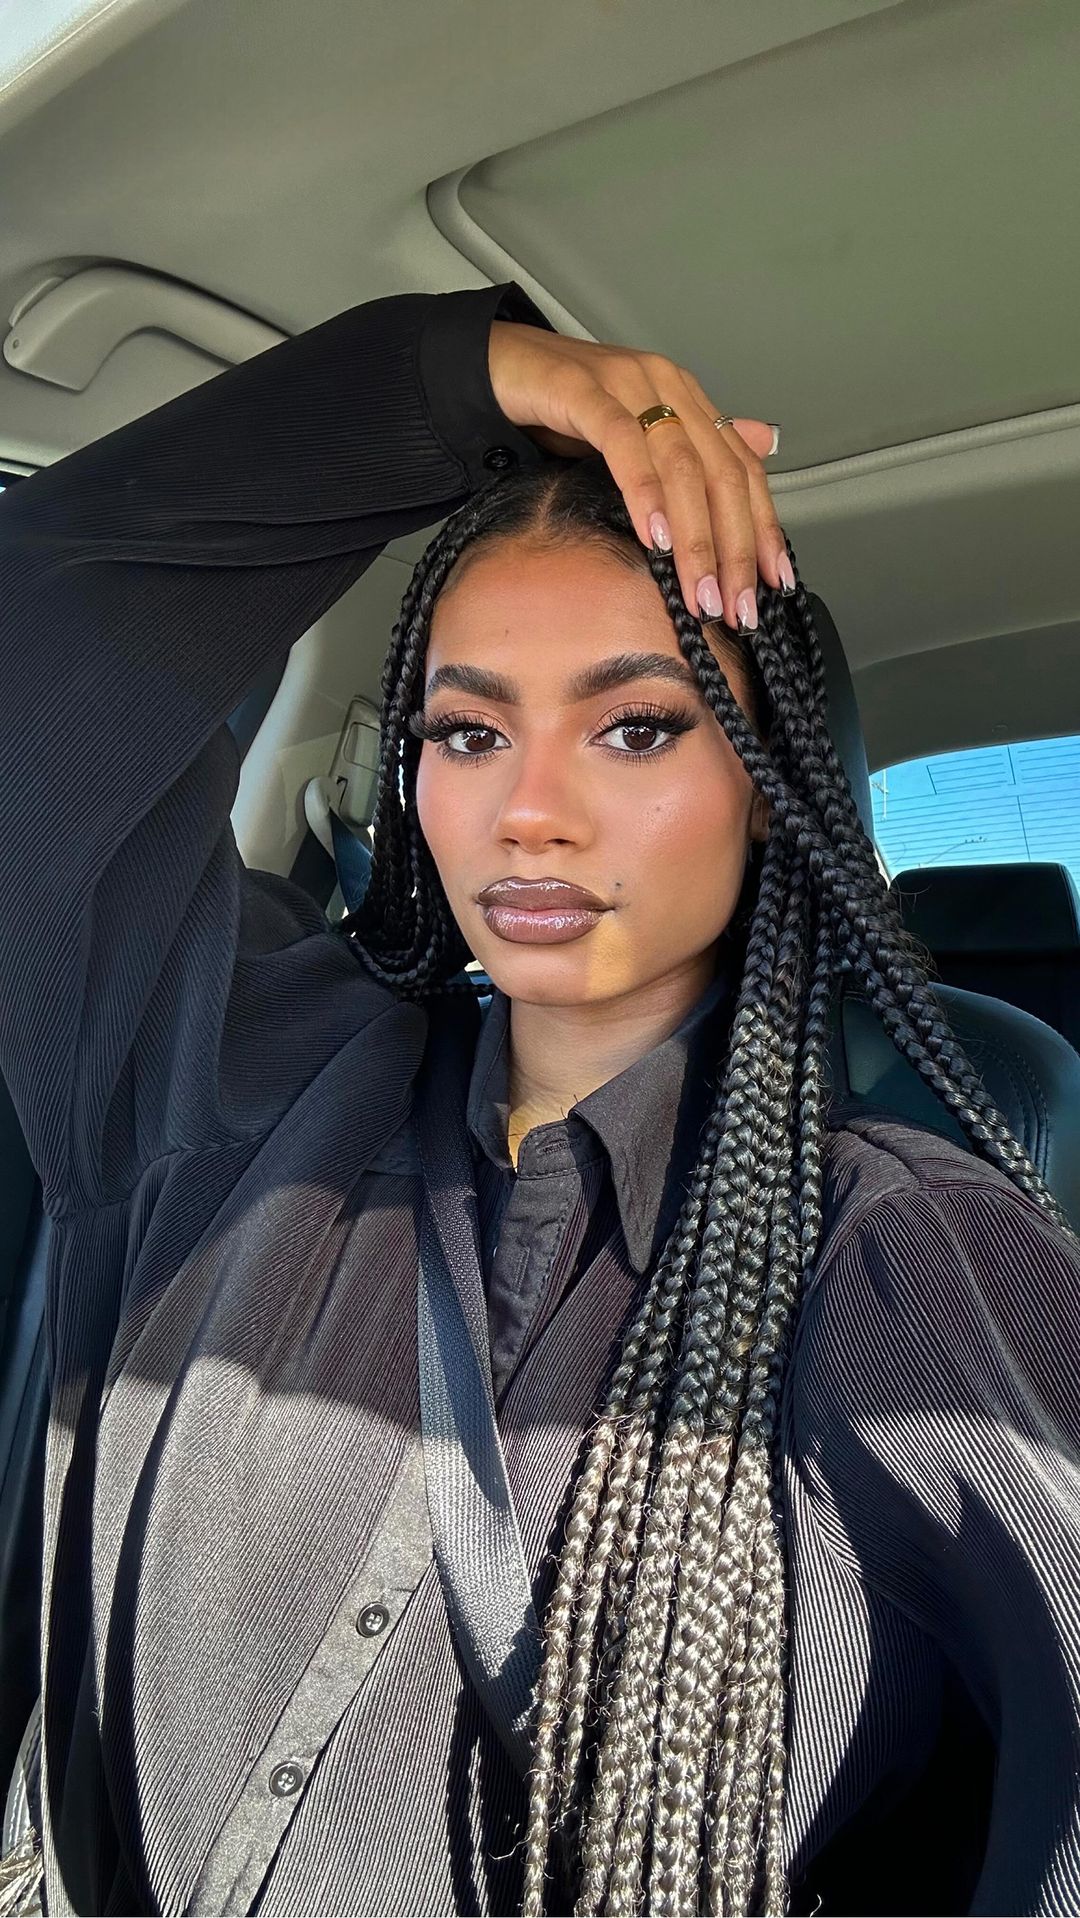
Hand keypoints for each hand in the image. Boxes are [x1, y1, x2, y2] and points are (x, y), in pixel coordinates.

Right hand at [488, 319, 790, 632]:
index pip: (742, 467)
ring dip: (696, 538)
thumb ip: (690, 451)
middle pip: (721, 473)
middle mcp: (666, 385)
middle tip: (735, 605)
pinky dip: (644, 494)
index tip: (775, 583)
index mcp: (684, 397)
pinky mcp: (582, 390)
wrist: (492, 367)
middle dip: (736, 547)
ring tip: (699, 591)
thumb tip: (760, 448)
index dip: (763, 527)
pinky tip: (654, 538)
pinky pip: (623, 444)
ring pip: (681, 466)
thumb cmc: (560, 408)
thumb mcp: (635, 439)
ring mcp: (627, 383)